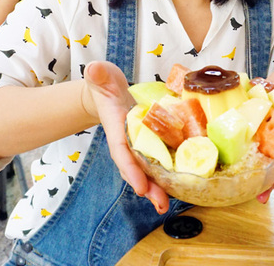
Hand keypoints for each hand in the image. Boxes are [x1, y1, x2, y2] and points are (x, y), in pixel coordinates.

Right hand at [82, 61, 169, 213]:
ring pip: (148, 169)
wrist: (107, 91)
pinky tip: (180, 186)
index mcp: (116, 127)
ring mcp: (139, 143)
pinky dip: (167, 174)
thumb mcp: (101, 76)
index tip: (140, 187)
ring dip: (158, 187)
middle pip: (137, 168)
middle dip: (148, 187)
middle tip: (160, 204)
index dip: (131, 169)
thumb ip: (98, 74)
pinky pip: (159, 159)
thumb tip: (94, 69)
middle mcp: (127, 140)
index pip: (122, 151)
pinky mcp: (151, 141)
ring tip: (166, 205)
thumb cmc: (104, 83)